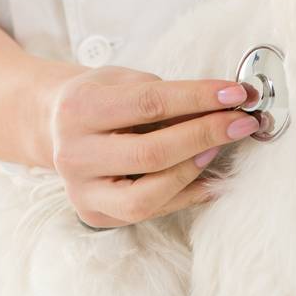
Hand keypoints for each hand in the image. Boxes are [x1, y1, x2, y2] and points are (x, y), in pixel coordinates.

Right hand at [45, 66, 261, 228]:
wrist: (53, 124)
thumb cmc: (99, 98)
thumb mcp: (123, 81)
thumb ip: (165, 95)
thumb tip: (224, 105)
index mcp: (79, 109)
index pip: (149, 103)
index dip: (197, 98)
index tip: (235, 92)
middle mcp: (74, 154)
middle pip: (151, 152)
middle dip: (205, 135)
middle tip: (242, 122)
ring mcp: (82, 190)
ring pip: (147, 195)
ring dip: (193, 170)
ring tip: (219, 148)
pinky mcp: (94, 215)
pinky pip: (148, 212)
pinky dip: (186, 196)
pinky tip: (210, 179)